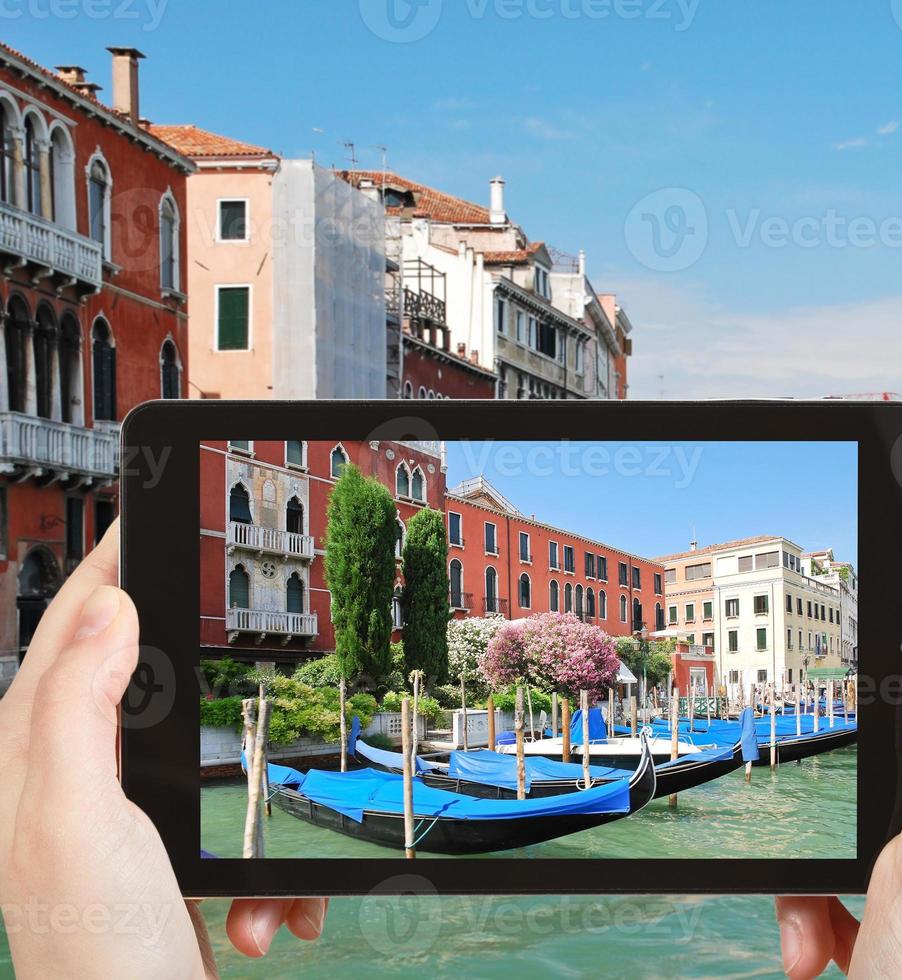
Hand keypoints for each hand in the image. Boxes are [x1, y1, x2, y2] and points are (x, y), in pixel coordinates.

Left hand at [0, 523, 326, 975]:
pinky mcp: (166, 863)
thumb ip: (76, 710)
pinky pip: (242, 830)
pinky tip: (266, 915)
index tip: (152, 510)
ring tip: (257, 872)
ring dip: (259, 809)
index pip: (71, 628)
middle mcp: (69, 783)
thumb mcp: (81, 819)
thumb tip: (106, 610)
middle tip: (252, 638)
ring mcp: (120, 824)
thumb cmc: (99, 960)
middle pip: (146, 679)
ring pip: (213, 758)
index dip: (110, 562)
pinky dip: (270, 874)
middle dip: (215, 686)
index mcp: (32, 758)